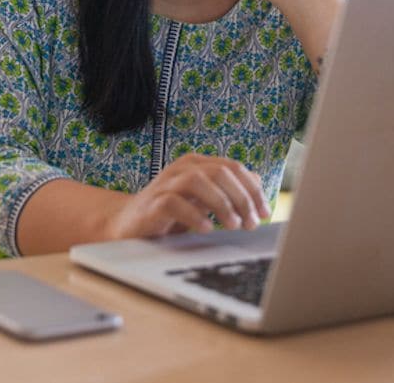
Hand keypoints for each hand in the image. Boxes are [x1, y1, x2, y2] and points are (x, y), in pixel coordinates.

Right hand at [103, 154, 270, 240]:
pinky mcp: (152, 204)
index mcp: (197, 164)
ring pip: (198, 181)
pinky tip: (206, 229)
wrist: (129, 224)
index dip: (253, 189)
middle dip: (241, 198)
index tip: (265, 212)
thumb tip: (257, 186)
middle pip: (220, 172)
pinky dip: (194, 216)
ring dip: (221, 204)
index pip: (233, 167)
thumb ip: (226, 191)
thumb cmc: (171, 213)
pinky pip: (174, 203)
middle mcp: (181, 168)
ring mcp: (165, 184)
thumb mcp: (203, 200)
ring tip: (233, 226)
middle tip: (251, 223)